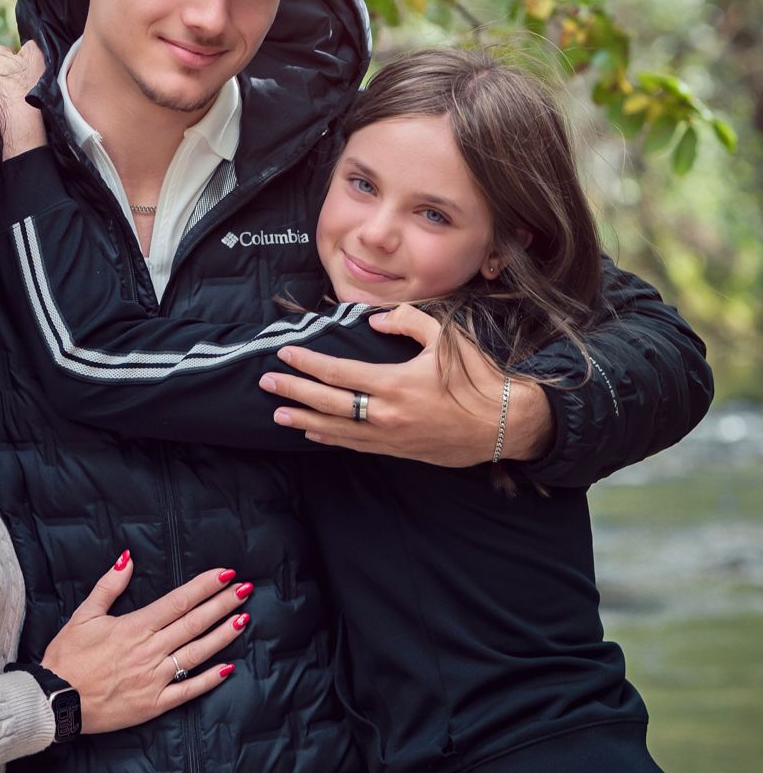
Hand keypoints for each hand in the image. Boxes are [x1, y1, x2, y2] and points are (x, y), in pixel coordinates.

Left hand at [0, 39, 46, 159]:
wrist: (18, 133)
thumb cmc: (28, 94)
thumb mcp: (36, 60)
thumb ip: (30, 47)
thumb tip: (25, 48)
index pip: (5, 52)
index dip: (18, 64)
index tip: (22, 78)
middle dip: (7, 77)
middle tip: (19, 91)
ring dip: (3, 91)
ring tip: (15, 103)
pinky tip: (8, 113)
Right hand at [41, 554, 250, 732]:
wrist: (55, 700)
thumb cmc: (67, 657)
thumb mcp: (84, 615)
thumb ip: (109, 586)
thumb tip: (129, 559)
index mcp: (135, 627)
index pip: (178, 601)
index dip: (205, 586)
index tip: (226, 574)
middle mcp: (150, 651)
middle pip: (194, 623)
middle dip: (222, 604)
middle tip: (245, 590)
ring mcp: (154, 679)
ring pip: (196, 654)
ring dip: (222, 636)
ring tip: (243, 620)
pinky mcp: (154, 704)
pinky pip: (188, 691)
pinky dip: (209, 680)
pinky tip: (228, 669)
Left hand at [258, 304, 552, 466]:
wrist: (507, 423)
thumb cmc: (478, 376)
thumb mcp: (445, 337)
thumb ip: (406, 322)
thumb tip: (373, 321)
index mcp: (394, 383)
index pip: (337, 373)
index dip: (307, 364)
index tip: (284, 355)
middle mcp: (386, 414)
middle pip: (328, 403)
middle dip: (294, 392)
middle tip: (266, 384)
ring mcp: (392, 437)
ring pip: (337, 430)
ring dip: (305, 420)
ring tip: (279, 413)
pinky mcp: (401, 451)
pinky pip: (357, 445)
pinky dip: (332, 439)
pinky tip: (315, 434)